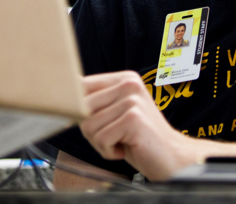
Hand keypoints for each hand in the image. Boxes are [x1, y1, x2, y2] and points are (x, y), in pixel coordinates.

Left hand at [78, 71, 196, 180]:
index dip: (77, 108)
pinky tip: (125, 149)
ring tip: (121, 142)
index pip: (81, 85)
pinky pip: (101, 139)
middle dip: (91, 130)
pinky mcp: (134, 119)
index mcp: (124, 78)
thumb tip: (62, 97)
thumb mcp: (118, 114)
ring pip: (89, 126)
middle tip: (112, 136)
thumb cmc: (140, 139)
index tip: (91, 121)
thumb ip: (97, 102)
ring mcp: (132, 100)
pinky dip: (109, 152)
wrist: (172, 157)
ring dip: (101, 143)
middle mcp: (129, 84)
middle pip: (81, 108)